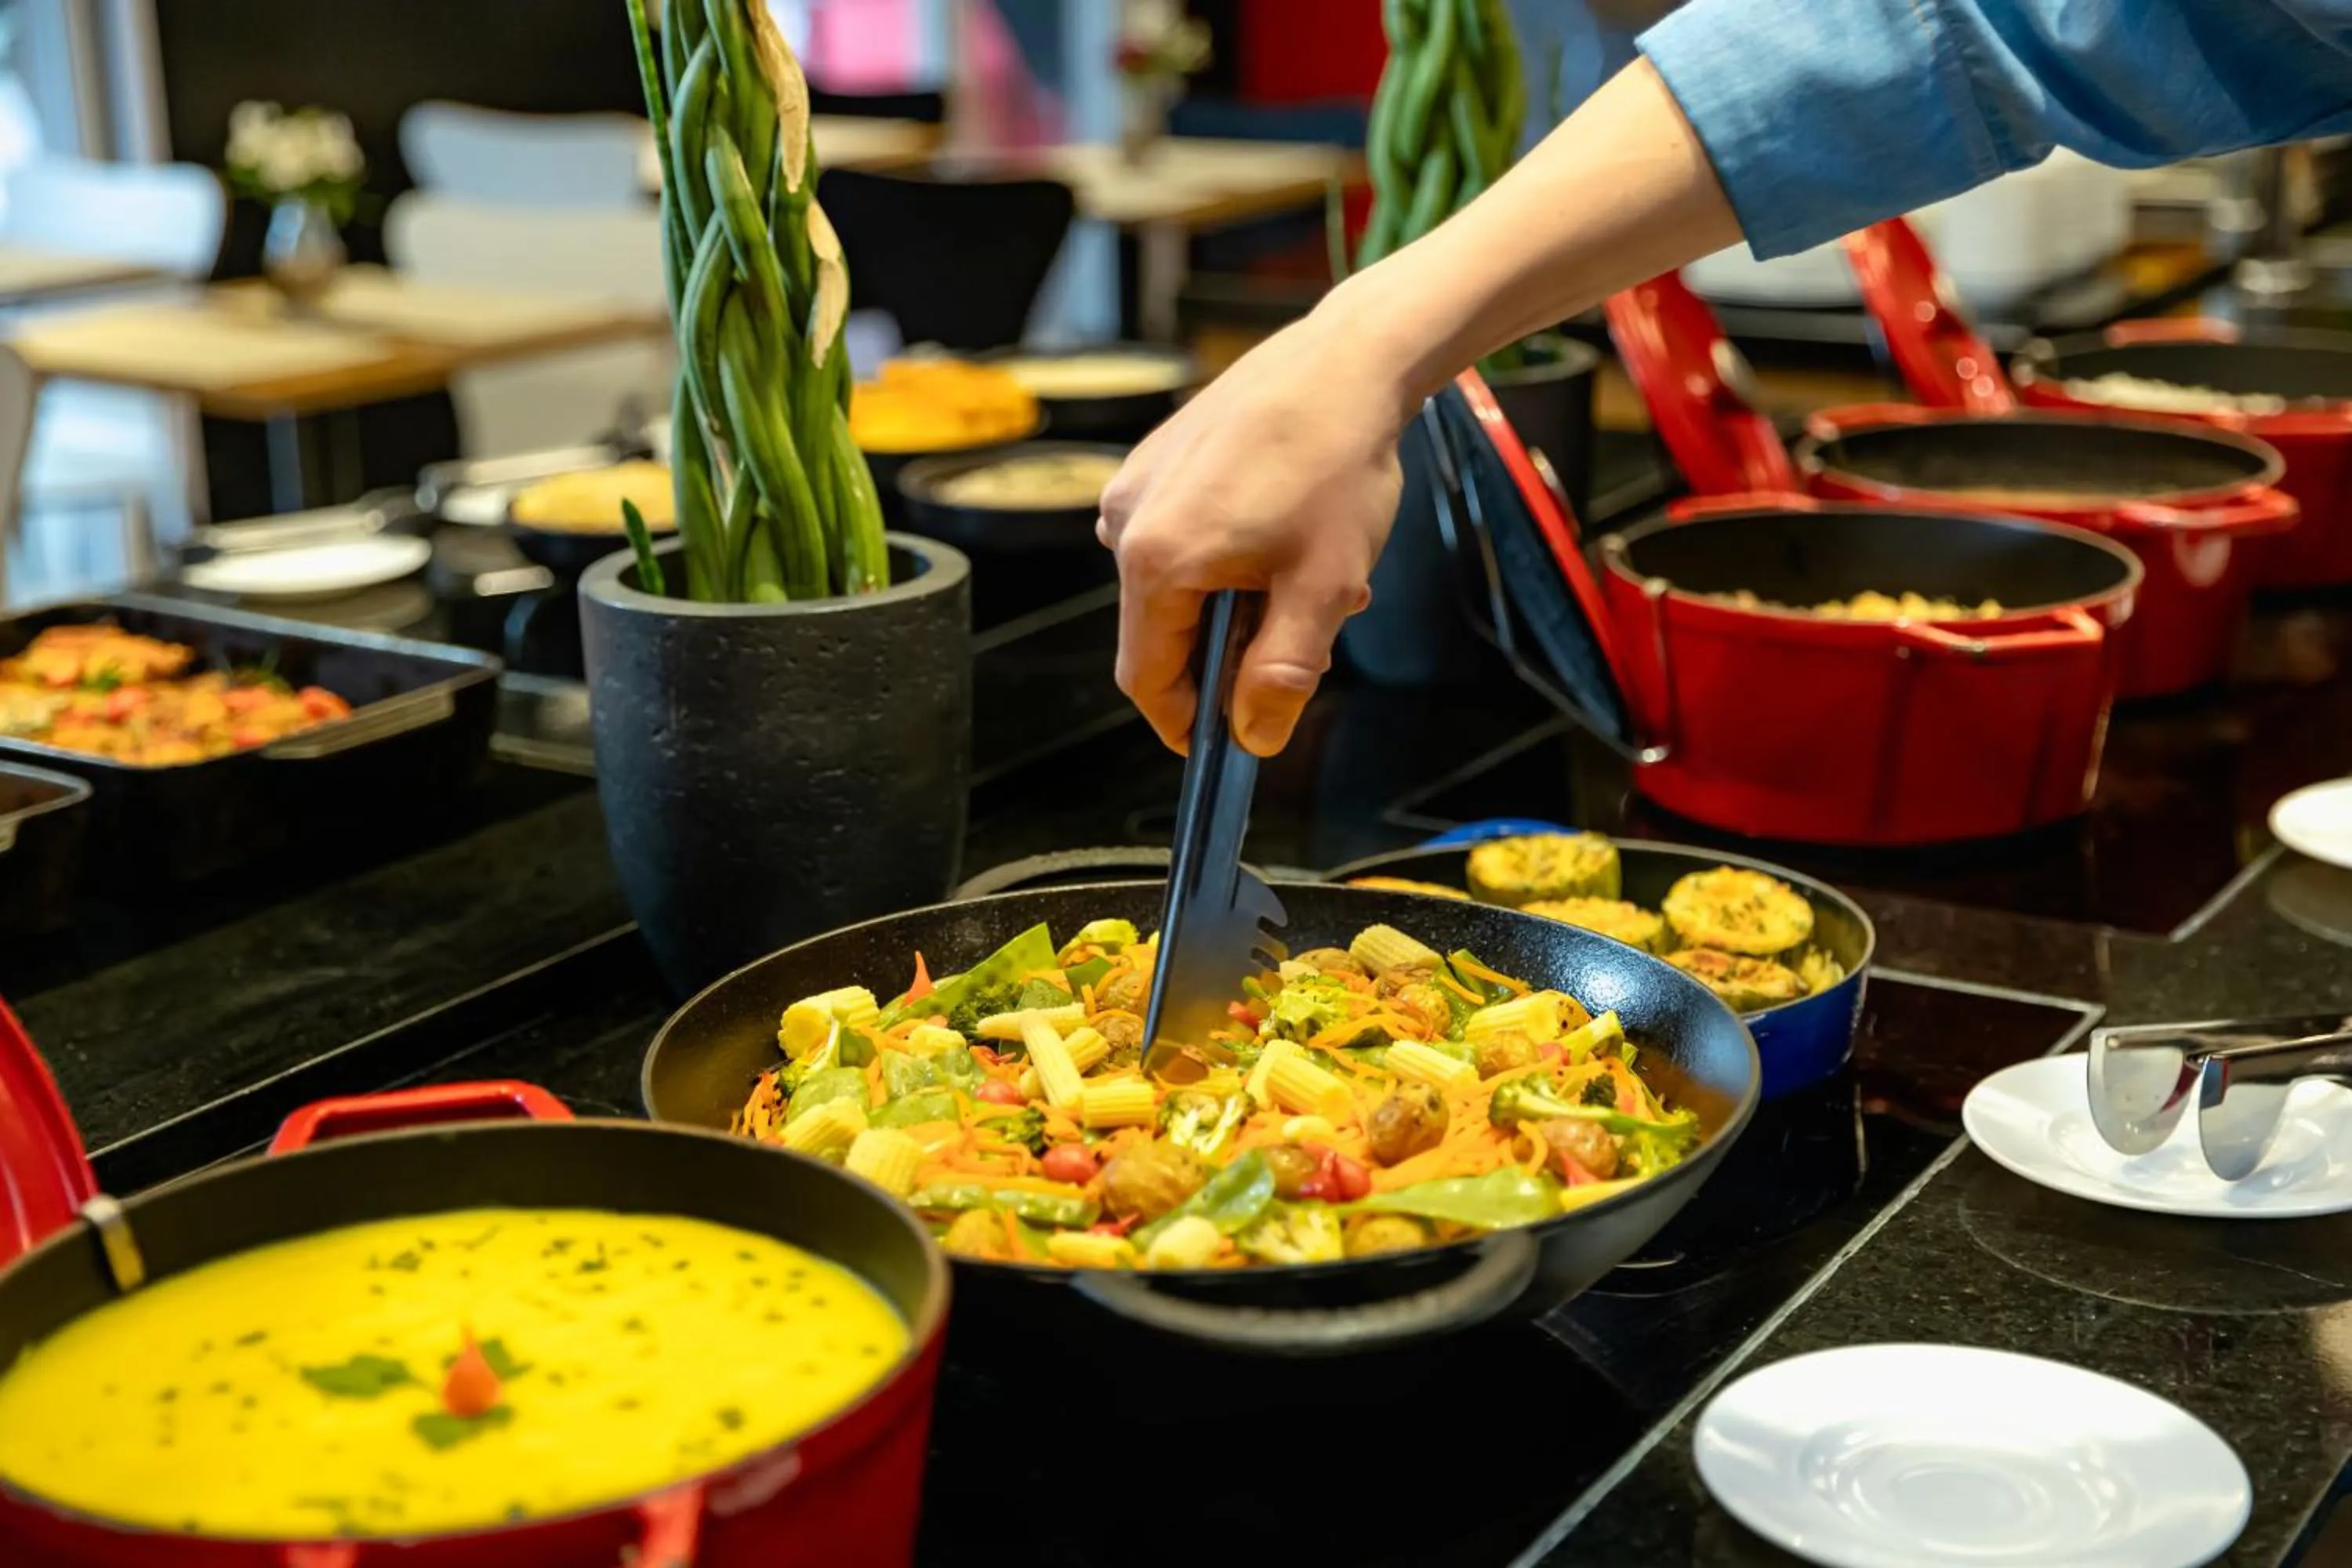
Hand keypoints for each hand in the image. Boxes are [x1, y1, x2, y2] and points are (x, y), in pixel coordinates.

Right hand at [1098, 303, 1416, 756]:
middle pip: (1159, 634)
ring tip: (1308, 575)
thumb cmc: (1336, 464)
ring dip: (1235, 605)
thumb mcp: (1323, 588)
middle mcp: (1126, 523)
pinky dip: (1225, 558)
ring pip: (1174, 589)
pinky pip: (1177, 538)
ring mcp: (1137, 487)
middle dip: (1227, 654)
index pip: (1146, 679)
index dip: (1188, 723)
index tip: (1232, 741)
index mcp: (1155, 561)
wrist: (1345, 359)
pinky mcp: (1156, 462)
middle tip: (1306, 637)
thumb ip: (1280, 676)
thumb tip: (1251, 738)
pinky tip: (1284, 534)